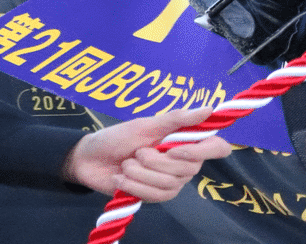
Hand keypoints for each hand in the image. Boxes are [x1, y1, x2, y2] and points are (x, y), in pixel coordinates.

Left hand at [62, 108, 232, 200]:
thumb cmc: (119, 136)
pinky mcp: (153, 195)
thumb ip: (178, 119)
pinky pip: (156, 197)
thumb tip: (210, 109)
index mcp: (185, 139)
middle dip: (158, 163)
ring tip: (127, 165)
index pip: (216, 148)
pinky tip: (122, 179)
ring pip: (171, 185)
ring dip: (143, 175)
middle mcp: (183, 161)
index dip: (207, 151)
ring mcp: (169, 181)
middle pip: (188, 170)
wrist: (89, 160)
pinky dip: (136, 187)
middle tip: (138, 153)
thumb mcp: (146, 124)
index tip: (177, 150)